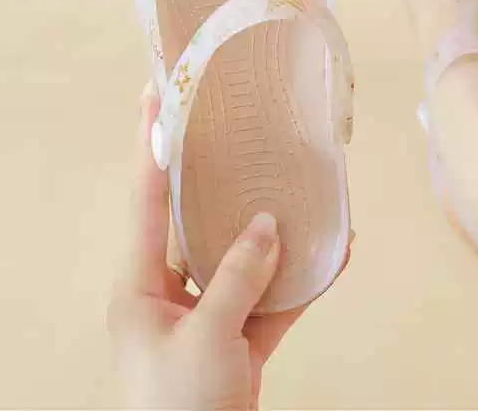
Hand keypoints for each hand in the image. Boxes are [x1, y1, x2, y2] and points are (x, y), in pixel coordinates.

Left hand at [108, 84, 305, 409]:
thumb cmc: (179, 408)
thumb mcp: (206, 338)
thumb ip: (237, 277)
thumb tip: (266, 226)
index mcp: (140, 284)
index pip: (144, 201)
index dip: (149, 147)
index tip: (154, 98)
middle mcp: (171, 291)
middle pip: (198, 221)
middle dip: (221, 180)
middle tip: (240, 132)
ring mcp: (209, 314)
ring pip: (244, 257)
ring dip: (276, 231)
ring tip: (300, 187)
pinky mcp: (241, 338)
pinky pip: (274, 299)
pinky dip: (302, 281)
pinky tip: (336, 253)